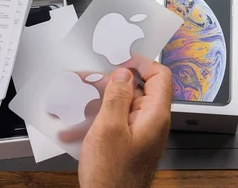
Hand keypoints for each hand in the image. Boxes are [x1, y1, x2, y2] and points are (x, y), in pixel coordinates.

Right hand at [78, 63, 171, 187]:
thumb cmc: (112, 176)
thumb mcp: (109, 128)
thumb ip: (118, 96)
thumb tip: (124, 73)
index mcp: (155, 115)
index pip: (160, 75)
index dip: (141, 64)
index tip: (120, 62)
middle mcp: (152, 122)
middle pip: (138, 90)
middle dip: (112, 86)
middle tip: (90, 84)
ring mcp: (141, 133)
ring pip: (122, 107)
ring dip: (100, 105)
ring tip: (78, 107)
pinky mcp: (130, 143)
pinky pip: (116, 124)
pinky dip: (98, 123)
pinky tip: (77, 131)